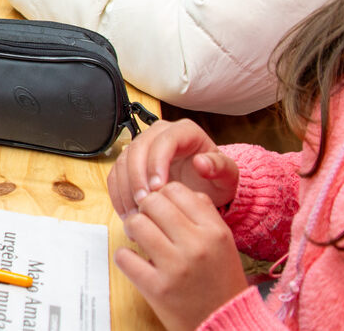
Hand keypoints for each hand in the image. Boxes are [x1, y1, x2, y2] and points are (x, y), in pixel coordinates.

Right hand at [108, 119, 239, 216]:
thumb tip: (201, 162)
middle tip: (143, 202)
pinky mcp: (131, 161)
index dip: (157, 162)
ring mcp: (143, 146)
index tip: (158, 188)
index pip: (164, 140)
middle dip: (137, 176)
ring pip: (124, 159)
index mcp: (184, 131)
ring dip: (125, 187)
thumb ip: (220, 167)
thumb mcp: (227, 175)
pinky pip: (117, 173)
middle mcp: (160, 133)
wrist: (205, 187)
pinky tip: (127, 211)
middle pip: (138, 147)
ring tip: (136, 212)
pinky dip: (118, 192)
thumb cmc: (216, 179)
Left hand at [115, 183, 247, 330]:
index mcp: (215, 231)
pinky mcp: (157, 288)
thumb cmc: (219, 280)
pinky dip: (125, 257)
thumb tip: (170, 190)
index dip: (162, 196)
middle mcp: (197, 246)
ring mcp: (176, 267)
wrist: (225, 322)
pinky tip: (136, 263)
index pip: (175, 190)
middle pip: (152, 202)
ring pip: (136, 223)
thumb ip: (202, 212)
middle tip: (146, 222)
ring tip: (139, 240)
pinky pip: (124, 256)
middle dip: (144, 209)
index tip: (161, 209)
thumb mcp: (222, 242)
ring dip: (132, 229)